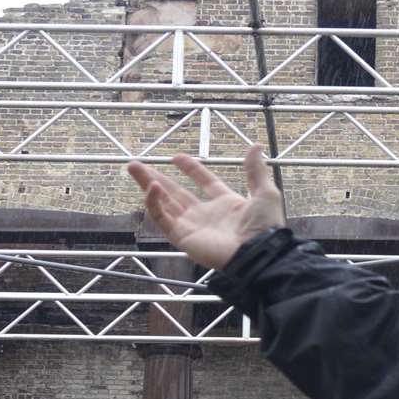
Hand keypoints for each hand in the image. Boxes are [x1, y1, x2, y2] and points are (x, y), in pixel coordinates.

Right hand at [125, 144, 285, 269]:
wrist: (258, 252)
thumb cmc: (264, 226)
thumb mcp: (264, 192)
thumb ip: (255, 170)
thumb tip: (256, 146)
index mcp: (225, 203)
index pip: (203, 182)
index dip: (190, 169)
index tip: (176, 157)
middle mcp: (205, 215)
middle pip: (175, 192)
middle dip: (156, 177)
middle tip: (137, 164)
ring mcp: (192, 226)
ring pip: (164, 203)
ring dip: (147, 185)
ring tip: (133, 168)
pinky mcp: (182, 237)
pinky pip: (163, 219)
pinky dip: (154, 203)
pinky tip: (151, 187)